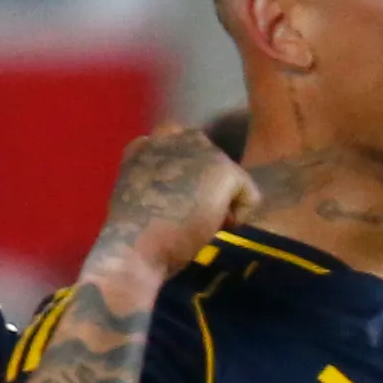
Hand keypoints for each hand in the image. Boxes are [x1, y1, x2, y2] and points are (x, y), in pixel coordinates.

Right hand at [85, 127, 260, 295]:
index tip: (177, 204)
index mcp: (146, 144)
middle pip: (212, 161)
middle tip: (189, 217)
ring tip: (198, 223)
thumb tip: (188, 192)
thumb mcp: (141, 195)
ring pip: (231, 179)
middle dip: (208, 188)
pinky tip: (212, 228)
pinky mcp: (221, 168)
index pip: (184, 150)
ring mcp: (199, 150)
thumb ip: (163, 181)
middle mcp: (173, 137)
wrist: (132, 245)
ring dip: (222, 202)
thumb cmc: (133, 233)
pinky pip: (250, 196)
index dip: (189, 179)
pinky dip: (237, 217)